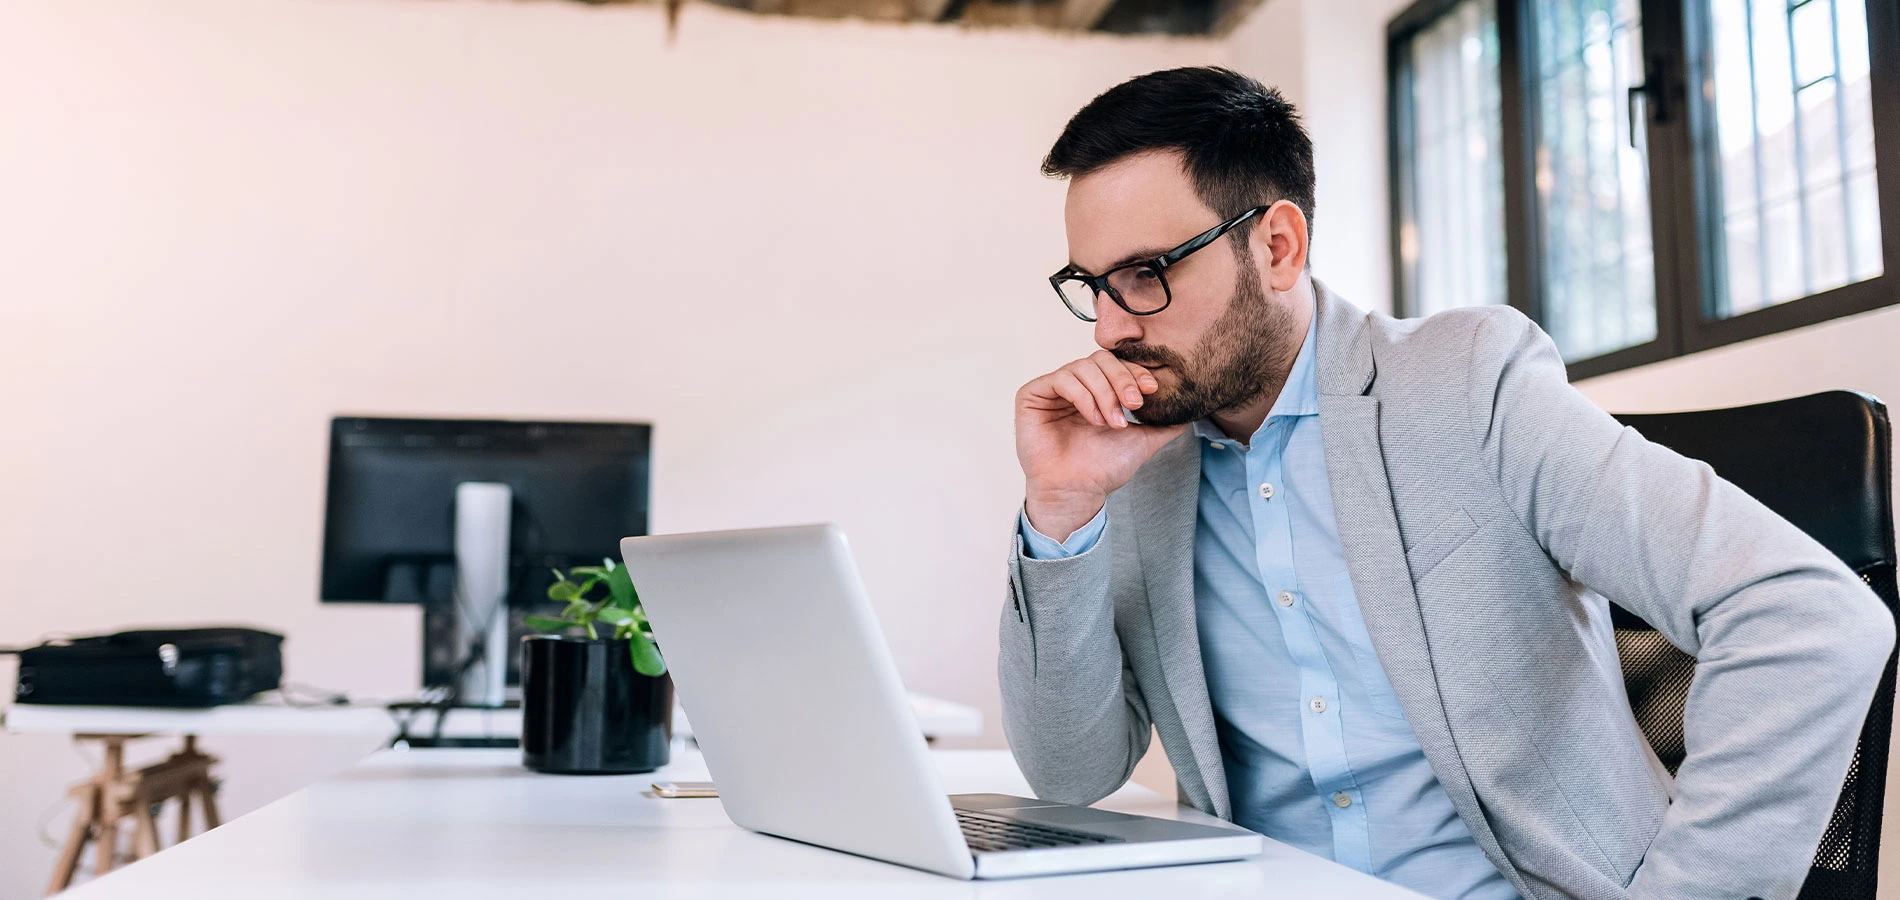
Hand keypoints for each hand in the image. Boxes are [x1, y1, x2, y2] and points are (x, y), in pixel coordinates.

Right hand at [1015, 350, 1187, 539]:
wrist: (1078, 492)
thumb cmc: (1103, 469)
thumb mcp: (1142, 441)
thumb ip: (1162, 425)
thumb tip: (1189, 414)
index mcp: (1096, 390)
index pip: (1116, 365)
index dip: (1134, 372)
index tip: (1152, 390)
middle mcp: (1074, 386)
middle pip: (1100, 359)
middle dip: (1122, 380)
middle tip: (1134, 404)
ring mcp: (1052, 390)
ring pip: (1083, 367)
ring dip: (1104, 393)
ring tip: (1113, 422)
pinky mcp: (1032, 395)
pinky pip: (1061, 379)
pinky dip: (1083, 396)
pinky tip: (1094, 420)